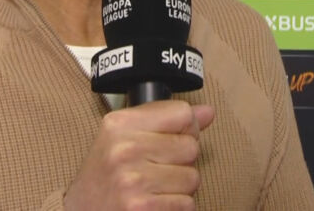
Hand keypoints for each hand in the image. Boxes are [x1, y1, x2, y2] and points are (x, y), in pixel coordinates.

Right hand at [64, 100, 215, 209]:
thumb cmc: (105, 175)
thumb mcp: (124, 137)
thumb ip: (166, 120)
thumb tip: (208, 112)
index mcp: (119, 124)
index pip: (182, 113)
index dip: (185, 128)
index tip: (170, 139)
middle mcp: (124, 148)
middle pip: (191, 146)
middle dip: (181, 161)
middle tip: (156, 169)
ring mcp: (133, 180)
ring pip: (192, 177)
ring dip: (179, 187)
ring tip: (154, 188)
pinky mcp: (142, 208)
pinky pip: (186, 204)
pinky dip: (175, 207)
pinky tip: (154, 203)